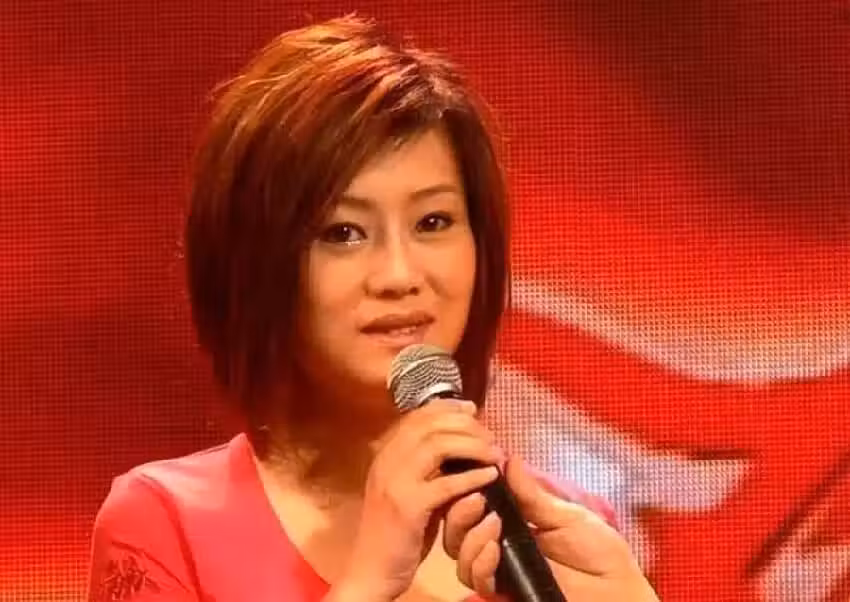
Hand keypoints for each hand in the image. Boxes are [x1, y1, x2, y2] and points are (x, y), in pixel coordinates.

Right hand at [330, 400, 503, 601]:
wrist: (370, 571)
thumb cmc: (393, 534)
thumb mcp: (407, 492)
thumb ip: (427, 469)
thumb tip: (460, 446)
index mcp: (386, 455)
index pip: (417, 416)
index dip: (447, 407)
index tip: (472, 408)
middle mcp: (386, 461)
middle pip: (430, 425)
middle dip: (465, 424)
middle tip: (490, 435)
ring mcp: (395, 483)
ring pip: (437, 446)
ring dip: (472, 445)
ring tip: (494, 453)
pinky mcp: (407, 507)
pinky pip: (445, 484)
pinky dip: (472, 477)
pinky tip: (490, 477)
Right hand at [443, 456, 658, 601]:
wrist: (617, 590)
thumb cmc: (597, 551)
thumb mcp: (564, 514)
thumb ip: (531, 494)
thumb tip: (509, 459)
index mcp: (511, 522)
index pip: (473, 505)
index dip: (464, 489)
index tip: (473, 470)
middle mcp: (498, 544)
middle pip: (456, 529)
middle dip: (458, 511)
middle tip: (477, 498)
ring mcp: (500, 569)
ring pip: (458, 554)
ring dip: (469, 536)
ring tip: (493, 522)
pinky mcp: (505, 592)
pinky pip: (477, 581)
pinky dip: (480, 563)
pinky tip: (495, 549)